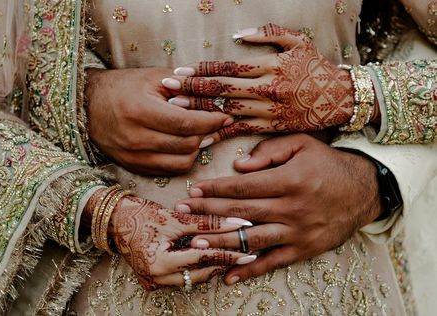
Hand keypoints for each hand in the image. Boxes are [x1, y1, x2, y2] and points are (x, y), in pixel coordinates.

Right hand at [85, 68, 232, 175]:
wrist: (88, 106)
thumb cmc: (123, 87)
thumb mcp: (153, 78)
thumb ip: (184, 88)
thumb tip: (215, 101)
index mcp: (141, 111)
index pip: (188, 123)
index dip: (212, 121)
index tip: (225, 116)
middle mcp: (136, 139)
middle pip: (188, 145)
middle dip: (207, 134)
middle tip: (214, 124)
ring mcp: (134, 157)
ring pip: (181, 162)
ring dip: (196, 149)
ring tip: (199, 135)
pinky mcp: (134, 167)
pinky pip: (168, 171)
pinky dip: (181, 159)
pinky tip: (183, 145)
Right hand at [104, 195, 255, 289]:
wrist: (113, 219)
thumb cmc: (140, 214)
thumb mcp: (174, 217)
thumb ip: (206, 223)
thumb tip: (235, 223)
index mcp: (161, 263)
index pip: (203, 258)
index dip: (227, 252)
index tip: (247, 249)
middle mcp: (157, 278)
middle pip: (200, 273)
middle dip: (223, 262)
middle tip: (244, 253)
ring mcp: (154, 282)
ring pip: (192, 278)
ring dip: (210, 266)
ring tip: (230, 253)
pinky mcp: (153, 279)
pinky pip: (182, 278)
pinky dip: (196, 268)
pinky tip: (208, 256)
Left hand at [162, 24, 354, 142]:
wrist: (340, 98)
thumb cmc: (316, 67)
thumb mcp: (298, 42)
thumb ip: (269, 34)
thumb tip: (238, 34)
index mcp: (269, 66)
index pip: (229, 67)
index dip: (202, 69)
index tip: (180, 71)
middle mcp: (266, 89)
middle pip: (222, 89)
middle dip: (192, 88)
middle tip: (167, 89)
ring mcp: (267, 111)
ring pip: (227, 111)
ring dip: (199, 111)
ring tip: (174, 111)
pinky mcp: (271, 127)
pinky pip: (240, 132)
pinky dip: (220, 135)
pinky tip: (201, 138)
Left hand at [174, 134, 382, 284]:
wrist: (364, 190)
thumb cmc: (327, 164)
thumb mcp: (302, 144)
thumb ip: (269, 152)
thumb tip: (238, 167)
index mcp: (289, 180)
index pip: (243, 187)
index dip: (215, 189)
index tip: (193, 191)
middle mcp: (292, 208)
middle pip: (241, 212)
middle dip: (208, 212)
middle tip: (182, 213)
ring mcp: (297, 232)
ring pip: (252, 240)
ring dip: (221, 242)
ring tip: (195, 242)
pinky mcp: (304, 249)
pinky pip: (273, 263)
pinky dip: (250, 271)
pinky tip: (228, 276)